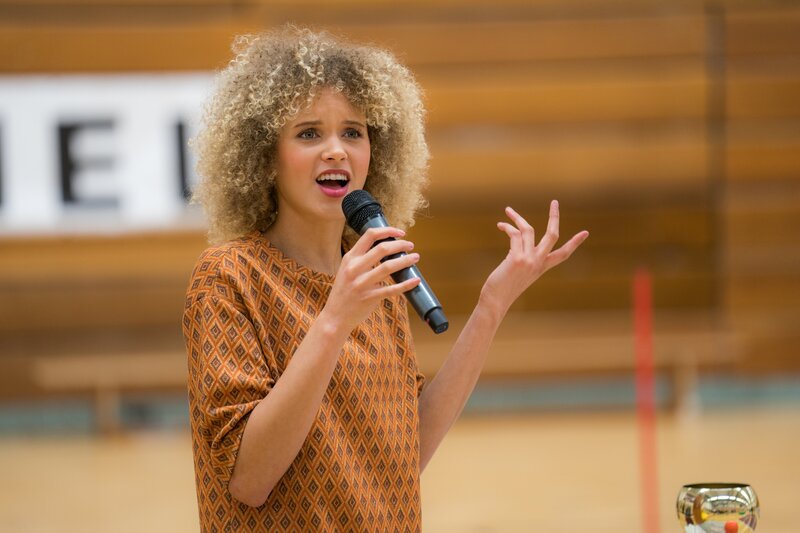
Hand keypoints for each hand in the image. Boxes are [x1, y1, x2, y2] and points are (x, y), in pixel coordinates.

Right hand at [322, 227, 421, 333]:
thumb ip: (362, 260)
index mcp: (350, 258)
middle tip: (410, 245)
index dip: (387, 231)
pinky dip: (406, 284)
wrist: (335, 317)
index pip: (369, 236)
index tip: (400, 233)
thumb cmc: (344, 292)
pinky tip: (415, 280)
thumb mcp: (347, 270)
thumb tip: (386, 249)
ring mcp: (361, 283)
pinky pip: (392, 289)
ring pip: (388, 267)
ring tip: (415, 258)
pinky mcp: (369, 297)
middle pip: (382, 249)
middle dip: (400, 245)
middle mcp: (354, 268)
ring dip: (405, 261)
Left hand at [480, 200, 588, 315]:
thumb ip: (521, 255)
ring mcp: (529, 260)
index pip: (563, 254)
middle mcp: (538, 263)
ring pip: (528, 229)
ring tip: (508, 210)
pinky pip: (514, 234)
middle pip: (553, 235)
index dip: (575, 243)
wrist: (495, 301)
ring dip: (517, 217)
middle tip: (555, 202)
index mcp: (541, 268)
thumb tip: (515, 235)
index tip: (586, 232)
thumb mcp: (516, 271)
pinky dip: (507, 227)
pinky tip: (501, 225)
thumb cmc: (502, 289)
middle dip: (554, 217)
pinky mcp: (517, 258)